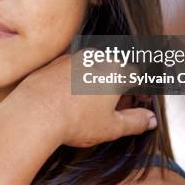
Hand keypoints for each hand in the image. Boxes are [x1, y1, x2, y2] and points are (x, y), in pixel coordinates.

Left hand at [0, 50, 156, 147]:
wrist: (35, 112)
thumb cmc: (75, 120)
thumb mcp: (112, 127)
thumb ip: (135, 121)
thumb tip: (149, 119)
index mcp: (116, 70)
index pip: (138, 76)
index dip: (141, 91)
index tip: (139, 104)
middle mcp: (97, 58)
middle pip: (116, 69)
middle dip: (120, 87)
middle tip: (117, 109)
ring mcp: (74, 57)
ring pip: (94, 67)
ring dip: (98, 82)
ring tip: (92, 106)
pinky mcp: (55, 62)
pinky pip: (74, 69)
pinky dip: (78, 81)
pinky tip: (72, 100)